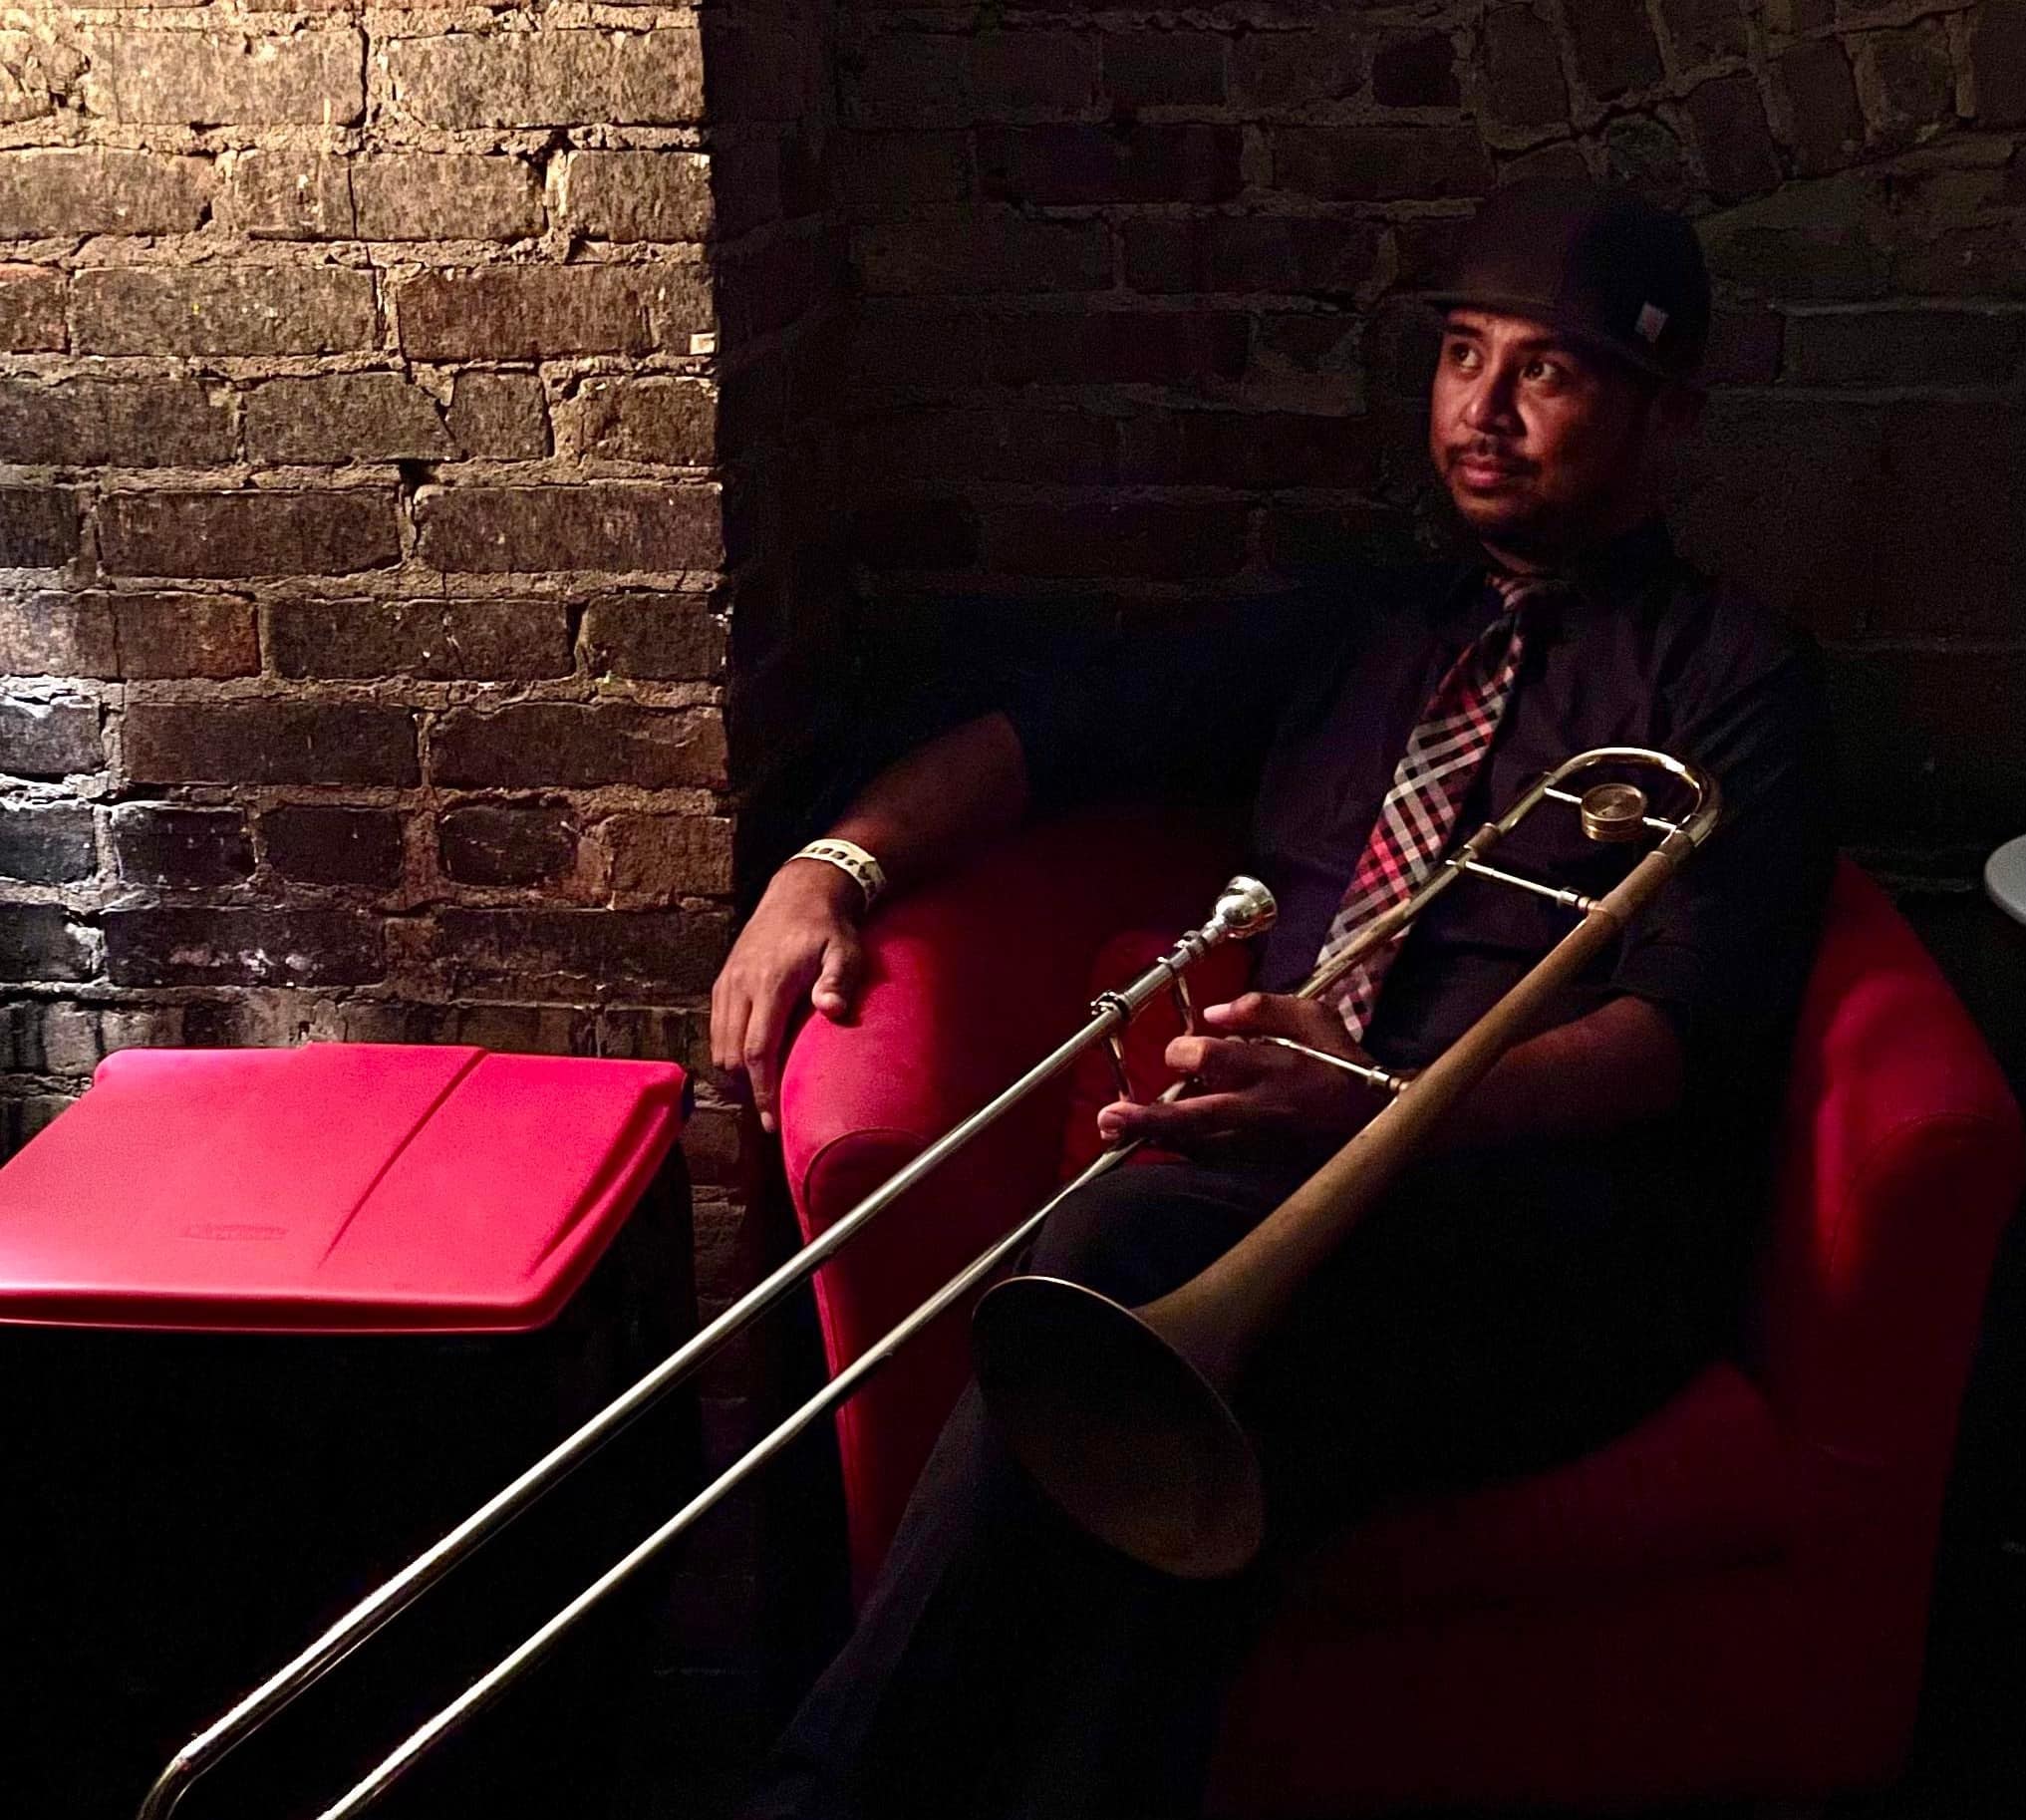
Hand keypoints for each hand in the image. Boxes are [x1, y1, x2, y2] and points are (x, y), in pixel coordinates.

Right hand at [710, 860, 866, 1133]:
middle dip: (746, 1090)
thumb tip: (831, 1009)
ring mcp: (727, 983)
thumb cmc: (829, 927)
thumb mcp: (846, 949)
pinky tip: (750, 1063)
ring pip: (718, 1045)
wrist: (800, 891)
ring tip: (761, 1092)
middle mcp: (741, 985)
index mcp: (770, 983)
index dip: (762, 1091)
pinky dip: (727, 1052)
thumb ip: (839, 980)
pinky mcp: (722, 982)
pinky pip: (716, 1029)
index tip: (771, 1123)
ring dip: (735, 1075)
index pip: (756, 1051)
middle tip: (771, 1112)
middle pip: (730, 1057)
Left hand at [1095, 991, 1388, 1153]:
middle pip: (1194, 1117)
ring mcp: (1259, 1147)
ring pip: (1196, 1148)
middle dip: (1148, 1119)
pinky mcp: (1261, 1170)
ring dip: (1155, 1140)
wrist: (1382, 1128)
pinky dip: (1185, 1154)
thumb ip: (1265, 1008)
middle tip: (1110, 1119)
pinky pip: (1213, 1164)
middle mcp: (1260, 1110)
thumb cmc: (1345, 1068)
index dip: (1184, 1053)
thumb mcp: (1316, 1019)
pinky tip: (1158, 1145)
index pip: (1214, 1058)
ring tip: (1117, 1131)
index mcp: (1273, 1067)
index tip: (1177, 1052)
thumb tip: (1215, 1011)